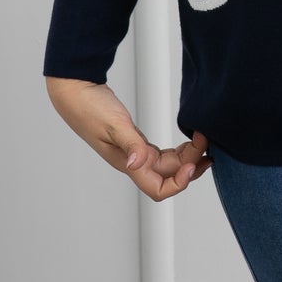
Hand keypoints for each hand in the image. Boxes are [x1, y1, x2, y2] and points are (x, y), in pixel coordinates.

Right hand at [45, 75, 211, 201]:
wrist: (76, 91)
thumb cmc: (88, 108)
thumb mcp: (114, 124)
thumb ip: (131, 144)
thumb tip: (139, 164)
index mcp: (127, 164)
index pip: (158, 190)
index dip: (179, 183)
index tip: (193, 164)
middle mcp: (134, 163)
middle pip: (169, 176)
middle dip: (192, 164)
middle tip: (206, 143)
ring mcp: (136, 153)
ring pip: (169, 165)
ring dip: (189, 158)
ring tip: (204, 142)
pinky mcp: (137, 142)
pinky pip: (163, 154)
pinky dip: (180, 150)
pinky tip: (190, 142)